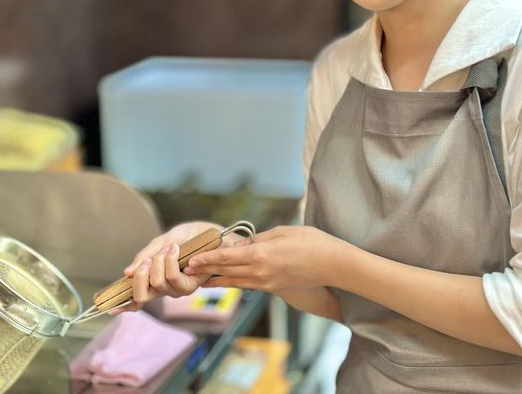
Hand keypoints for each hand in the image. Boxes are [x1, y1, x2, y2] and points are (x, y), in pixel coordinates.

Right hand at [114, 221, 220, 312]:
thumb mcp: (158, 244)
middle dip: (140, 276)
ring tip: (169, 246)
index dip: (124, 305)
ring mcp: (177, 289)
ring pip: (157, 283)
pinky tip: (175, 250)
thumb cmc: (182, 239)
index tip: (110, 308)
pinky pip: (173, 278)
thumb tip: (126, 274)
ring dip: (159, 261)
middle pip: (142, 296)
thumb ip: (143, 258)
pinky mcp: (190, 285)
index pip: (137, 299)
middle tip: (145, 260)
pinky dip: (170, 261)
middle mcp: (164, 289)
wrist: (205, 232)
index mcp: (153, 281)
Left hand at [183, 225, 348, 293]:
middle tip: (188, 270)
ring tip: (201, 279)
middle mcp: (260, 272)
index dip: (207, 259)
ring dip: (217, 280)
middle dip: (206, 270)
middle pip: (226, 271)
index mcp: (260, 255)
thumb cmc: (311, 242)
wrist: (334, 265)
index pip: (226, 257)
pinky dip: (234, 282)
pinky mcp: (274, 288)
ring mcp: (267, 283)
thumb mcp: (282, 232)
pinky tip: (225, 281)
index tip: (192, 259)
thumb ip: (259, 238)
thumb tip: (242, 244)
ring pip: (235, 282)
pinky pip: (248, 285)